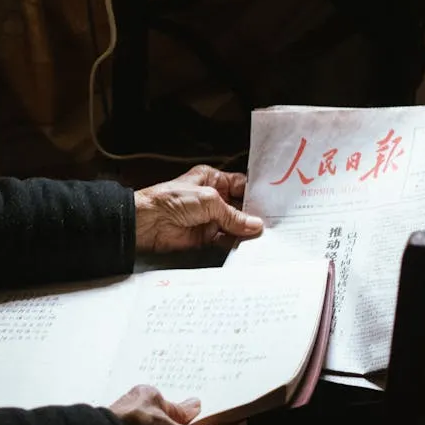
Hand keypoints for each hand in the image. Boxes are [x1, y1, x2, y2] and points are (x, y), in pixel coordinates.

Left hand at [134, 165, 262, 252]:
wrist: (148, 222)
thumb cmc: (172, 200)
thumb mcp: (208, 200)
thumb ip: (233, 214)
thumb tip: (255, 224)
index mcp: (212, 180)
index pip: (240, 185)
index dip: (256, 194)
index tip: (274, 203)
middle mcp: (212, 198)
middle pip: (240, 207)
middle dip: (254, 215)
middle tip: (275, 222)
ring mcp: (209, 218)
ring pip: (235, 225)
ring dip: (246, 231)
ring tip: (266, 235)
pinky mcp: (205, 237)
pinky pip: (225, 240)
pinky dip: (235, 243)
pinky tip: (249, 244)